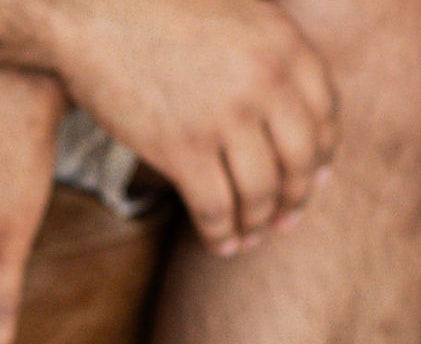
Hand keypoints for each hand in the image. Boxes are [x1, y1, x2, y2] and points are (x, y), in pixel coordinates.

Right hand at [52, 0, 337, 254]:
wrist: (94, 5)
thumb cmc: (158, 4)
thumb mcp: (238, 11)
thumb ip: (270, 49)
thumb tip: (287, 99)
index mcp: (286, 47)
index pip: (326, 118)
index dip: (322, 156)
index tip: (312, 178)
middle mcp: (266, 84)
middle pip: (301, 163)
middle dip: (295, 199)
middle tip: (285, 219)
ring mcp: (225, 118)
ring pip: (260, 194)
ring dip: (257, 223)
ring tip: (247, 236)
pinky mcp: (182, 148)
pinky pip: (216, 209)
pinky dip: (220, 234)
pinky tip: (219, 242)